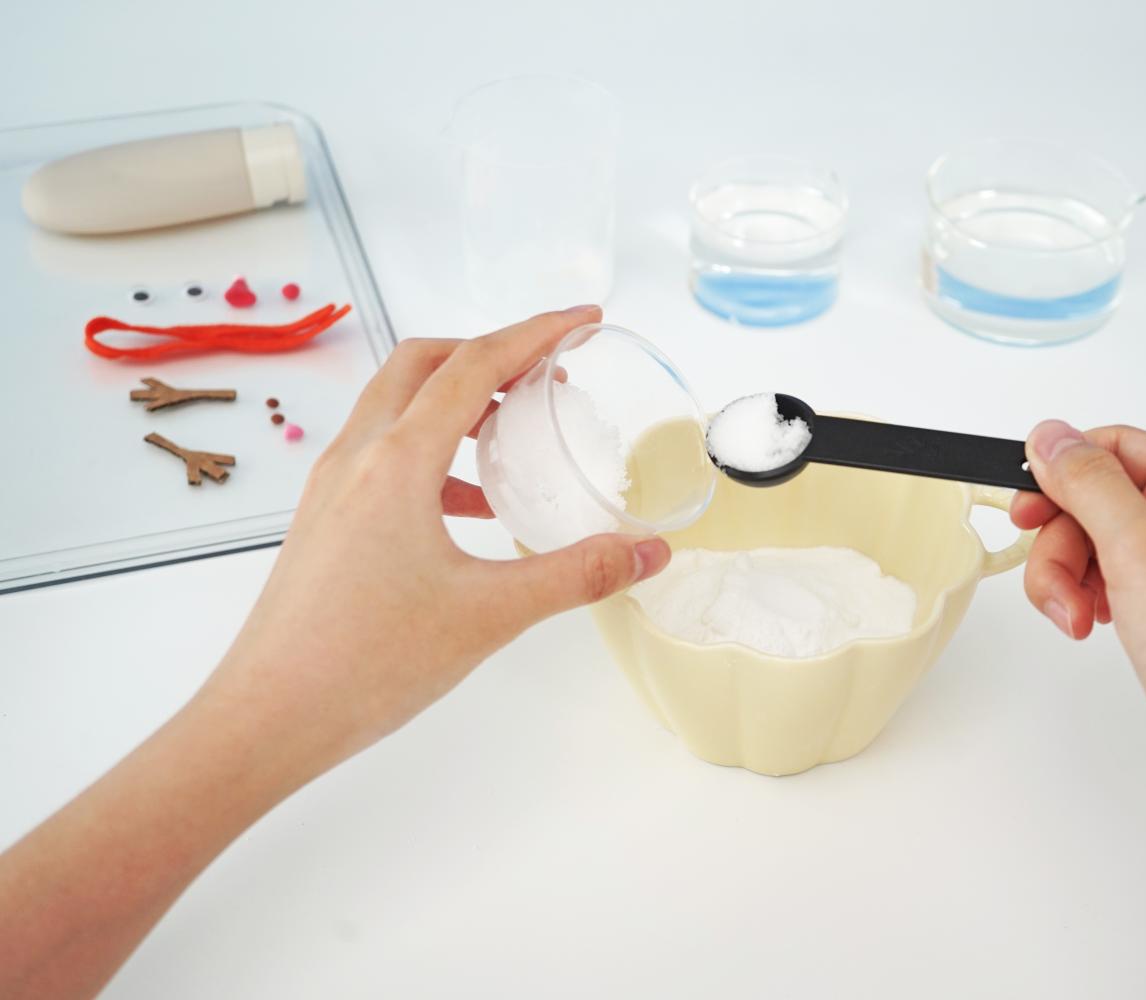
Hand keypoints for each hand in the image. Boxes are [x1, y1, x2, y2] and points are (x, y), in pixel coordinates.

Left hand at [203, 305, 670, 777]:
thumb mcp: (490, 615)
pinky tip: (470, 507)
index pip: (473, 366)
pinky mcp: (324, 520)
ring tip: (515, 434)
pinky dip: (432, 453)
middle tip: (546, 371)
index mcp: (396, 462)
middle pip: (422, 364)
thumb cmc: (367, 662)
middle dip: (488, 352)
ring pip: (396, 407)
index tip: (584, 321)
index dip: (536, 334)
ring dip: (456, 400)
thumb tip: (649, 551)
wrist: (268, 718)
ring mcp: (332, 487)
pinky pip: (382, 456)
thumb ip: (577, 574)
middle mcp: (356, 457)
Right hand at [1011, 421, 1145, 998]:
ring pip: (1103, 549)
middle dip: (1064, 544)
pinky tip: (1091, 629)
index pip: (1120, 446)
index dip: (1064, 472)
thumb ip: (1088, 481)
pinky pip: (1118, 588)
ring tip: (1074, 622)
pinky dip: (1091, 604)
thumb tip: (1050, 434)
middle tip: (1053, 586)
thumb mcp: (1139, 546)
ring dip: (1071, 580)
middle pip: (1103, 502)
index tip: (1024, 506)